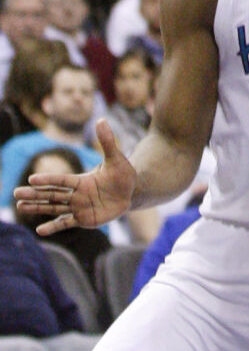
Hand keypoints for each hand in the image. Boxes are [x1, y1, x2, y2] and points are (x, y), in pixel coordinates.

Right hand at [15, 119, 135, 233]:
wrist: (130, 192)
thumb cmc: (122, 174)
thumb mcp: (115, 158)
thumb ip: (107, 142)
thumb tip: (101, 119)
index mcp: (81, 180)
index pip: (61, 180)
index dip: (47, 179)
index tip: (32, 179)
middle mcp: (76, 194)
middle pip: (51, 194)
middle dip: (34, 194)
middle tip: (16, 194)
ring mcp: (78, 207)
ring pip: (53, 208)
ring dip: (37, 208)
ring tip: (20, 207)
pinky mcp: (83, 219)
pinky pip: (65, 223)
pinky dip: (53, 227)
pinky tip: (39, 230)